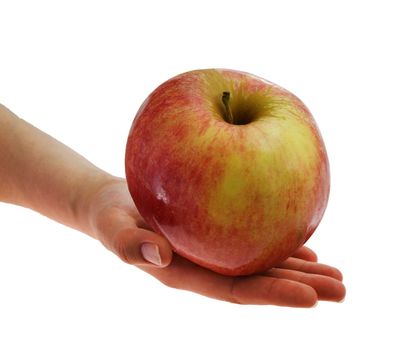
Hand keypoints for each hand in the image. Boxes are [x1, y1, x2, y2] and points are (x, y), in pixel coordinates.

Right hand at [88, 179, 344, 306]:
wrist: (114, 203)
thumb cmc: (110, 216)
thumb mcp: (111, 227)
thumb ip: (128, 244)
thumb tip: (159, 255)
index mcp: (186, 273)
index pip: (234, 290)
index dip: (271, 295)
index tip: (310, 299)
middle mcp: (207, 267)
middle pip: (259, 282)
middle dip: (301, 288)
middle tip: (342, 290)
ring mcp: (213, 251)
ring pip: (262, 263)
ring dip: (301, 271)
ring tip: (335, 275)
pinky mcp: (217, 232)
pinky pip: (254, 241)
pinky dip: (282, 247)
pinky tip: (307, 251)